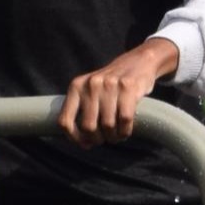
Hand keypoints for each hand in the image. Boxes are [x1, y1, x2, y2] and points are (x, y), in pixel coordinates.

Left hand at [56, 37, 180, 141]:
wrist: (139, 61)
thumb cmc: (112, 83)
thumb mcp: (90, 89)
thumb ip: (83, 109)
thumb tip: (83, 142)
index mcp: (76, 86)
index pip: (65, 121)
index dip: (73, 138)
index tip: (85, 143)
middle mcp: (91, 85)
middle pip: (89, 127)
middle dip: (97, 139)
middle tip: (105, 139)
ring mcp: (109, 85)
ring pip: (108, 125)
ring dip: (113, 137)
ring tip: (116, 136)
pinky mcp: (128, 88)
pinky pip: (125, 120)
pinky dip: (125, 131)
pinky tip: (125, 131)